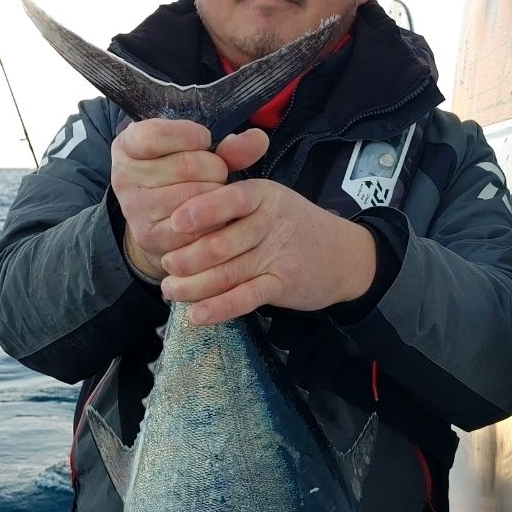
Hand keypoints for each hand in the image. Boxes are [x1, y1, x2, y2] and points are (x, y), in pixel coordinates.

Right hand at [111, 120, 268, 281]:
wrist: (162, 219)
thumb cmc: (181, 175)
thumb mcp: (198, 151)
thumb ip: (229, 146)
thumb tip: (258, 140)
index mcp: (128, 145)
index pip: (154, 135)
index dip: (189, 134)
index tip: (205, 138)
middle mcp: (123, 176)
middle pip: (186, 165)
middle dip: (214, 168)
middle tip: (216, 173)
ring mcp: (134, 209)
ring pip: (194, 197)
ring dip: (216, 195)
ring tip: (212, 193)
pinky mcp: (150, 237)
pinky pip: (196, 227)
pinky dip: (213, 221)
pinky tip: (213, 216)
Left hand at [159, 179, 376, 324]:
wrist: (346, 256)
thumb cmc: (295, 226)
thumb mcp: (269, 200)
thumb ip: (230, 202)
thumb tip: (179, 216)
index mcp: (262, 195)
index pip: (227, 199)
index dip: (198, 212)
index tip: (173, 224)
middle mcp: (269, 223)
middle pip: (219, 242)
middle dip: (186, 258)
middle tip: (165, 266)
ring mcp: (277, 256)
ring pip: (227, 273)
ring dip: (193, 286)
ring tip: (171, 290)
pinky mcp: (283, 285)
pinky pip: (245, 298)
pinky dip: (219, 308)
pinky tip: (197, 315)